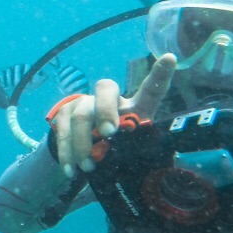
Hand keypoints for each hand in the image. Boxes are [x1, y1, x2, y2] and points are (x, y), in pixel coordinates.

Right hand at [51, 53, 176, 177]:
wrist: (86, 149)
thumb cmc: (118, 148)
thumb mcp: (133, 149)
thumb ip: (137, 152)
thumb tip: (150, 174)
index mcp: (136, 106)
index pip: (150, 89)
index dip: (160, 74)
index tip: (170, 59)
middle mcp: (110, 98)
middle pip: (106, 89)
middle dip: (106, 110)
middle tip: (109, 133)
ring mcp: (84, 102)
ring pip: (81, 114)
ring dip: (83, 142)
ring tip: (89, 167)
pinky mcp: (65, 111)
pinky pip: (62, 129)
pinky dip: (66, 152)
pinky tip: (70, 170)